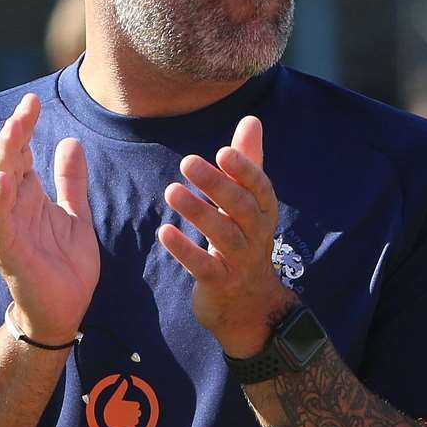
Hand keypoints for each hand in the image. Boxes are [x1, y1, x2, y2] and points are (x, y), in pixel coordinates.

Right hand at [0, 93, 98, 343]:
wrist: (65, 312)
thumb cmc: (65, 265)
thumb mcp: (76, 215)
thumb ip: (71, 182)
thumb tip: (70, 141)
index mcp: (29, 197)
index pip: (22, 154)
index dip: (25, 127)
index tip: (33, 101)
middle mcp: (15, 208)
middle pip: (9, 163)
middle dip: (15, 134)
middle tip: (26, 107)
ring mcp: (9, 229)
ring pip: (0, 187)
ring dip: (5, 160)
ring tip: (13, 132)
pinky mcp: (10, 252)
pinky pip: (0, 223)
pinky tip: (3, 182)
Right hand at [102, 378, 141, 426]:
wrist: (103, 418)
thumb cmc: (110, 406)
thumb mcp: (115, 397)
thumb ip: (121, 389)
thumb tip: (125, 379)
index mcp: (124, 405)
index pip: (136, 405)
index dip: (136, 406)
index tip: (134, 406)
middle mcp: (125, 413)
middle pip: (138, 413)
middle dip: (136, 413)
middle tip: (133, 413)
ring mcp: (124, 421)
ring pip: (136, 421)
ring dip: (135, 420)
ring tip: (132, 419)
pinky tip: (130, 425)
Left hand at [158, 116, 293, 356]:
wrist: (251, 307)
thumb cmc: (244, 241)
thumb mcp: (249, 203)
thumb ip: (248, 162)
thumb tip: (251, 119)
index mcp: (263, 212)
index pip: (260, 187)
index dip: (244, 170)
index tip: (223, 152)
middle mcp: (257, 236)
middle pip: (240, 207)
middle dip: (216, 184)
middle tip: (187, 161)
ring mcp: (240, 262)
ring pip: (222, 235)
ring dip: (197, 212)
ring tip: (171, 191)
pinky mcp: (221, 284)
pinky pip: (203, 266)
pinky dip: (184, 250)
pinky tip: (164, 233)